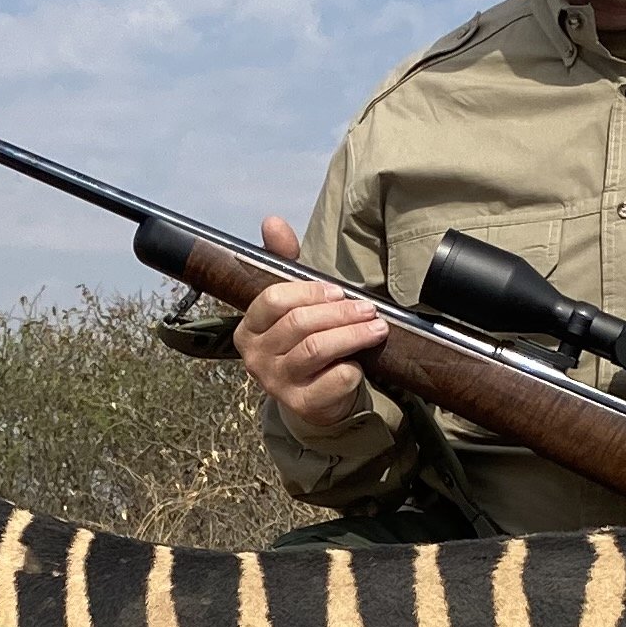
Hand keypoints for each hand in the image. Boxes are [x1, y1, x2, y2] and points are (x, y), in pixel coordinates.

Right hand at [234, 216, 391, 441]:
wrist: (317, 396)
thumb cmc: (305, 341)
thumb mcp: (295, 302)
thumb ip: (284, 263)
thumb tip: (272, 222)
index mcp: (248, 329)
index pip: (273, 300)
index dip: (309, 292)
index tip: (337, 291)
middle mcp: (256, 357)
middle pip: (299, 324)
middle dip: (339, 313)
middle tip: (367, 308)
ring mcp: (276, 383)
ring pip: (315, 350)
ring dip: (351, 335)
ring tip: (376, 327)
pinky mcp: (301, 405)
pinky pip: (332, 380)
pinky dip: (351, 369)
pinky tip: (361, 362)